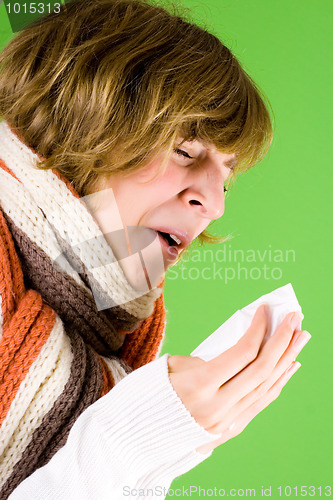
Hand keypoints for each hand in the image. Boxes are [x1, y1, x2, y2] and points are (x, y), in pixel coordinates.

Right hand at [167, 304, 310, 453]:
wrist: (139, 432)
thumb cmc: (153, 391)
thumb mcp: (174, 366)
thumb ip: (209, 359)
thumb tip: (241, 349)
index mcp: (199, 385)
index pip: (242, 352)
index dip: (258, 328)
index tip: (265, 311)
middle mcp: (217, 406)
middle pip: (261, 368)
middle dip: (282, 340)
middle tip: (294, 318)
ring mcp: (225, 421)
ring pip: (266, 386)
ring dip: (286, 359)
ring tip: (300, 338)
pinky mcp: (229, 430)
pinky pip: (260, 403)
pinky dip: (278, 382)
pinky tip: (289, 366)